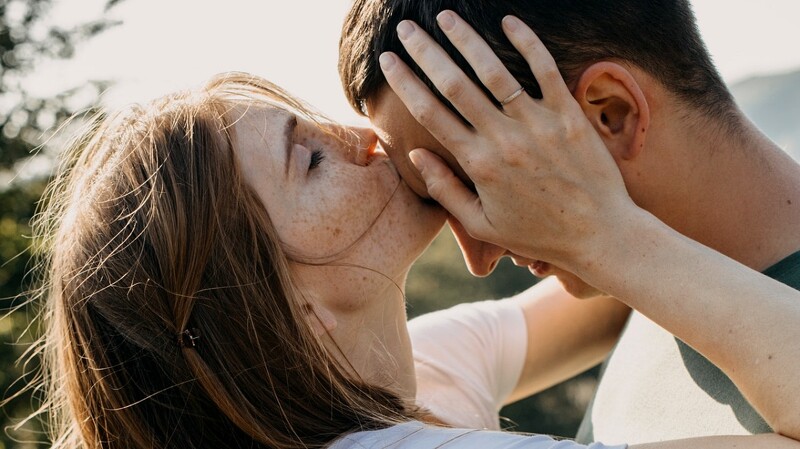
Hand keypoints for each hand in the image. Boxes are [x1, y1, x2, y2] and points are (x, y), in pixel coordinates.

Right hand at [379, 11, 638, 269]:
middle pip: (454, 85)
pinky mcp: (569, 116)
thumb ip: (445, 190)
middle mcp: (503, 140)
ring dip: (465, 39)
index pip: (430, 114)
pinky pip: (545, 70)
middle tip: (405, 28)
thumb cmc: (538, 233)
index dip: (405, 82)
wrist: (600, 235)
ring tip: (445, 16)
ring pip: (494, 71)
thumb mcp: (482, 224)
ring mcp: (537, 124)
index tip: (388, 61)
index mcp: (478, 164)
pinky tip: (508, 20)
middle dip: (425, 52)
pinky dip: (527, 43)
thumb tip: (416, 154)